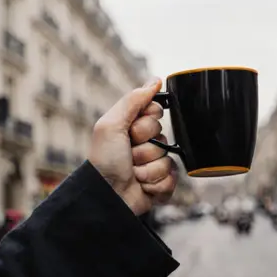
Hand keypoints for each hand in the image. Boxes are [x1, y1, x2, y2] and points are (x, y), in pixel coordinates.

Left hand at [87, 79, 176, 215]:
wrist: (106, 196)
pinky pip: (173, 179)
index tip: (132, 132)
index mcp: (132, 129)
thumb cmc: (103, 161)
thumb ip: (133, 101)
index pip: (157, 113)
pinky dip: (156, 184)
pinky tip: (142, 186)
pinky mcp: (162, 184)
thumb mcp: (112, 125)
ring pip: (168, 160)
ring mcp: (154, 165)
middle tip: (129, 156)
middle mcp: (145, 145)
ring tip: (133, 174)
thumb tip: (155, 80)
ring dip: (148, 169)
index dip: (147, 123)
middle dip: (146, 149)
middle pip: (165, 136)